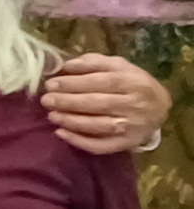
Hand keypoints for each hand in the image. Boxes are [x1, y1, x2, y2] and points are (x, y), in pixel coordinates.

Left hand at [41, 50, 169, 156]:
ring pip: (98, 125)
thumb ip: (95, 62)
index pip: (100, 81)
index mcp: (133, 81)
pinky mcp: (126, 143)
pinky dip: (79, 141)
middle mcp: (134, 104)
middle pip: (97, 103)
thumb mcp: (120, 66)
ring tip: (51, 115)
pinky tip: (60, 133)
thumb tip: (67, 65)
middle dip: (68, 101)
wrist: (160, 108)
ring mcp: (131, 126)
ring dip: (71, 121)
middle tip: (46, 99)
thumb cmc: (132, 83)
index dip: (74, 83)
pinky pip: (101, 146)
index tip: (51, 84)